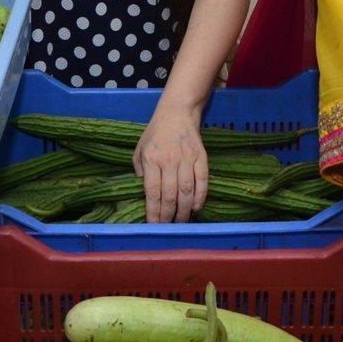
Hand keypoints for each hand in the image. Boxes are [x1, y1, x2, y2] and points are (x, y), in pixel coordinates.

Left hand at [132, 108, 207, 222]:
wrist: (177, 113)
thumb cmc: (155, 133)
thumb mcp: (139, 150)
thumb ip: (140, 172)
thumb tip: (144, 195)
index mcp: (151, 159)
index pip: (153, 192)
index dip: (154, 212)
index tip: (153, 225)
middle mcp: (169, 160)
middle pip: (170, 195)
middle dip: (168, 215)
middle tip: (167, 228)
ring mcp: (187, 158)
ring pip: (186, 191)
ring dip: (184, 210)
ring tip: (181, 222)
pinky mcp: (201, 157)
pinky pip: (202, 181)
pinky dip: (200, 197)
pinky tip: (196, 208)